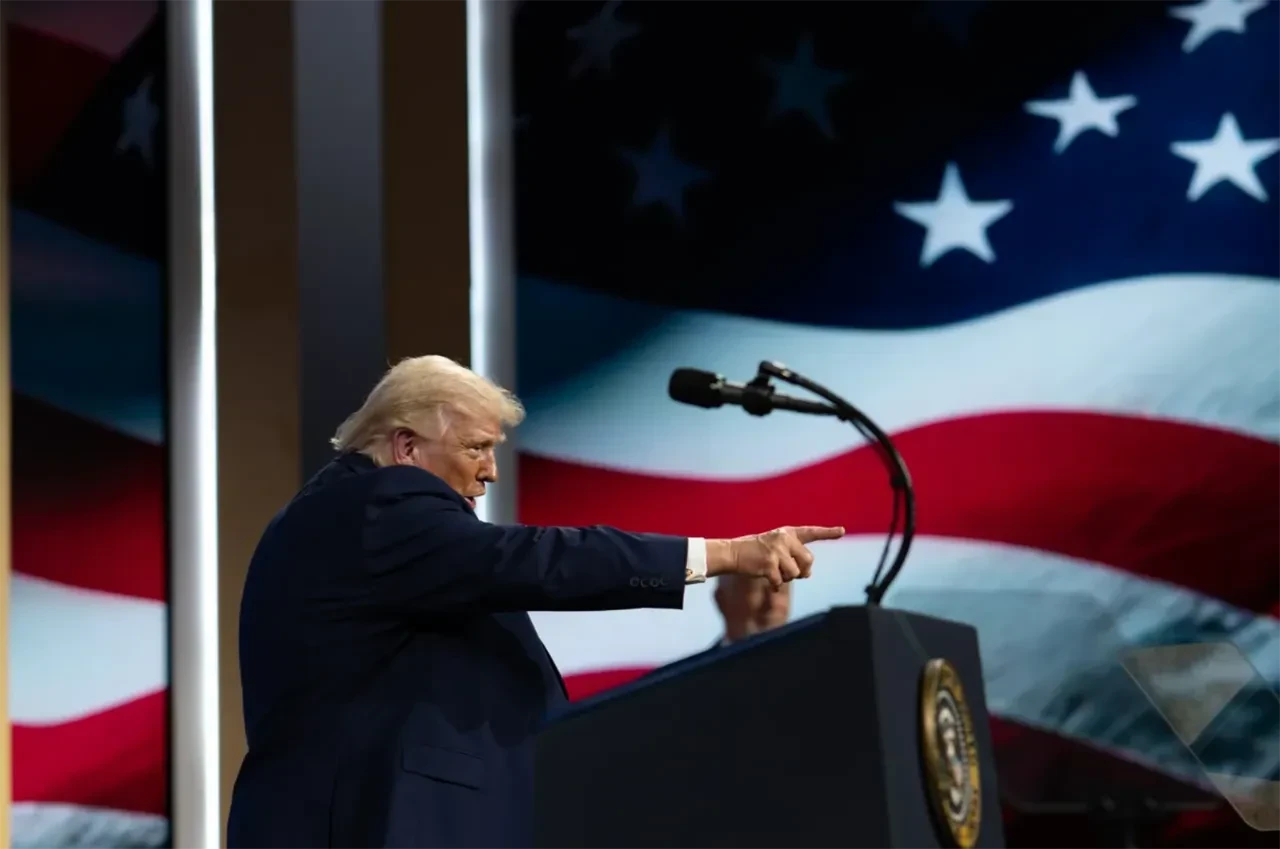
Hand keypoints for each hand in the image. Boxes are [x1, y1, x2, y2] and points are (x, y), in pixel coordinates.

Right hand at [708, 526, 845, 588]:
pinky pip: (780, 582)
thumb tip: (806, 574)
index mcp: (787, 533)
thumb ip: (793, 556)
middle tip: (788, 571)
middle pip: (808, 561)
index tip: (842, 531)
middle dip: (802, 571)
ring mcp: (777, 550)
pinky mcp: (769, 563)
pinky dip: (775, 585)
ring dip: (785, 578)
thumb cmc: (756, 553)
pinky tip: (766, 579)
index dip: (828, 533)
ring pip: (795, 574)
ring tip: (772, 571)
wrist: (733, 553)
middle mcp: (784, 539)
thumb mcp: (776, 548)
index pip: (811, 532)